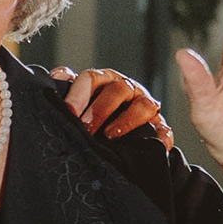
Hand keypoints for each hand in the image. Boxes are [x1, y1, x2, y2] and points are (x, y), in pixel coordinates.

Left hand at [51, 65, 172, 147]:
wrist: (112, 136)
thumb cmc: (91, 114)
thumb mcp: (77, 100)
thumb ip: (67, 87)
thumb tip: (58, 76)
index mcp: (104, 80)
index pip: (92, 78)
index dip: (79, 94)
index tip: (68, 111)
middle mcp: (127, 89)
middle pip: (118, 90)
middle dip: (100, 110)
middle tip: (85, 128)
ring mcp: (145, 106)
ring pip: (144, 106)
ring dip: (127, 120)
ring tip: (109, 136)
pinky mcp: (159, 127)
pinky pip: (165, 131)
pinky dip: (161, 138)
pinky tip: (152, 146)